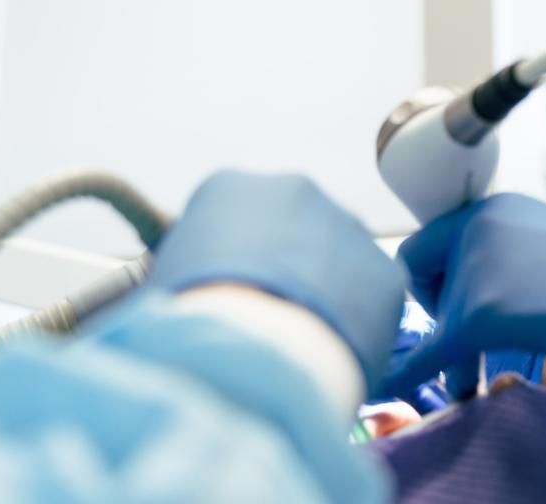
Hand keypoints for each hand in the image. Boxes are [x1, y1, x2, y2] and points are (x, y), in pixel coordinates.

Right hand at [148, 170, 404, 390]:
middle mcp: (294, 190)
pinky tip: (329, 357)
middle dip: (283, 273)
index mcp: (227, 187)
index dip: (227, 265)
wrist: (249, 357)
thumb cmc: (184, 326)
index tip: (225, 299)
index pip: (229, 220)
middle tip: (267, 324)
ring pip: (336, 262)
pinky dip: (356, 327)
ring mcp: (347, 226)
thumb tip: (191, 300)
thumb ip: (186, 276)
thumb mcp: (159, 287)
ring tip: (298, 347)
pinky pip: (371, 300)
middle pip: (290, 232)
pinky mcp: (387, 271)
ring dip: (324, 296)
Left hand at [383, 194, 545, 398]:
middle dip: (439, 314)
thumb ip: (515, 257)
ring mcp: (475, 268)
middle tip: (470, 344)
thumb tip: (496, 294)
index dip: (436, 280)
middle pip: (420, 274)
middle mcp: (477, 226)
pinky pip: (431, 352)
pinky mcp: (480, 315)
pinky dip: (406, 372)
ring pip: (435, 320)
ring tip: (470, 381)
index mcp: (496, 208)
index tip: (459, 307)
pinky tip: (388, 386)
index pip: (432, 241)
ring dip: (448, 351)